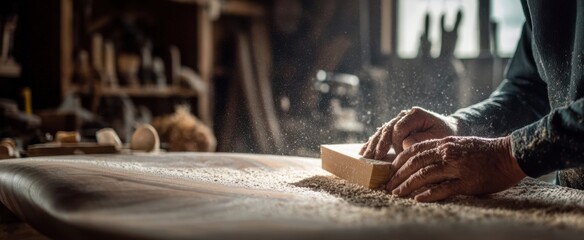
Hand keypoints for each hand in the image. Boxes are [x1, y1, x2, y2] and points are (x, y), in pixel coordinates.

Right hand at [360, 107, 457, 159]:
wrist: (448, 131)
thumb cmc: (445, 135)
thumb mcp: (438, 137)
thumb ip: (422, 139)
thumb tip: (404, 144)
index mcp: (415, 114)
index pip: (399, 128)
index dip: (396, 142)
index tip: (398, 154)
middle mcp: (404, 115)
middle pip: (387, 129)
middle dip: (379, 145)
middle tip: (372, 158)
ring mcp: (398, 121)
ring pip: (381, 132)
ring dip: (372, 145)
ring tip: (365, 157)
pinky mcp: (394, 129)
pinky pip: (381, 136)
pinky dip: (372, 144)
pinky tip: (363, 152)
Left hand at [386, 136, 525, 201]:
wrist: (510, 155)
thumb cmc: (484, 152)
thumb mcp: (459, 144)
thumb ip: (441, 149)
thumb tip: (421, 160)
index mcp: (444, 143)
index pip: (414, 150)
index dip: (399, 161)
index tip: (390, 171)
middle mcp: (447, 153)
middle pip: (415, 163)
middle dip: (398, 176)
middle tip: (388, 186)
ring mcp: (457, 167)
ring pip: (425, 175)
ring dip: (408, 186)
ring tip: (397, 194)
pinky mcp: (467, 182)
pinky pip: (443, 189)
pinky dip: (428, 194)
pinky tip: (418, 199)